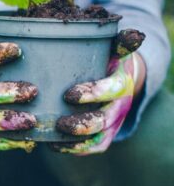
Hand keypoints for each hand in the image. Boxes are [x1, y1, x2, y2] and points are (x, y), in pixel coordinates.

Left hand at [52, 29, 145, 154]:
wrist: (119, 77)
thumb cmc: (107, 59)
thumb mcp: (113, 48)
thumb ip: (118, 42)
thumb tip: (133, 35)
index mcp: (121, 82)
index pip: (112, 90)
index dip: (93, 94)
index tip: (69, 95)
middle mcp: (119, 105)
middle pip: (104, 121)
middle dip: (82, 124)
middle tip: (59, 123)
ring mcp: (112, 123)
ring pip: (98, 139)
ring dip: (77, 141)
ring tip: (54, 136)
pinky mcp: (104, 134)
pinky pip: (92, 148)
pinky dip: (74, 150)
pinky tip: (53, 146)